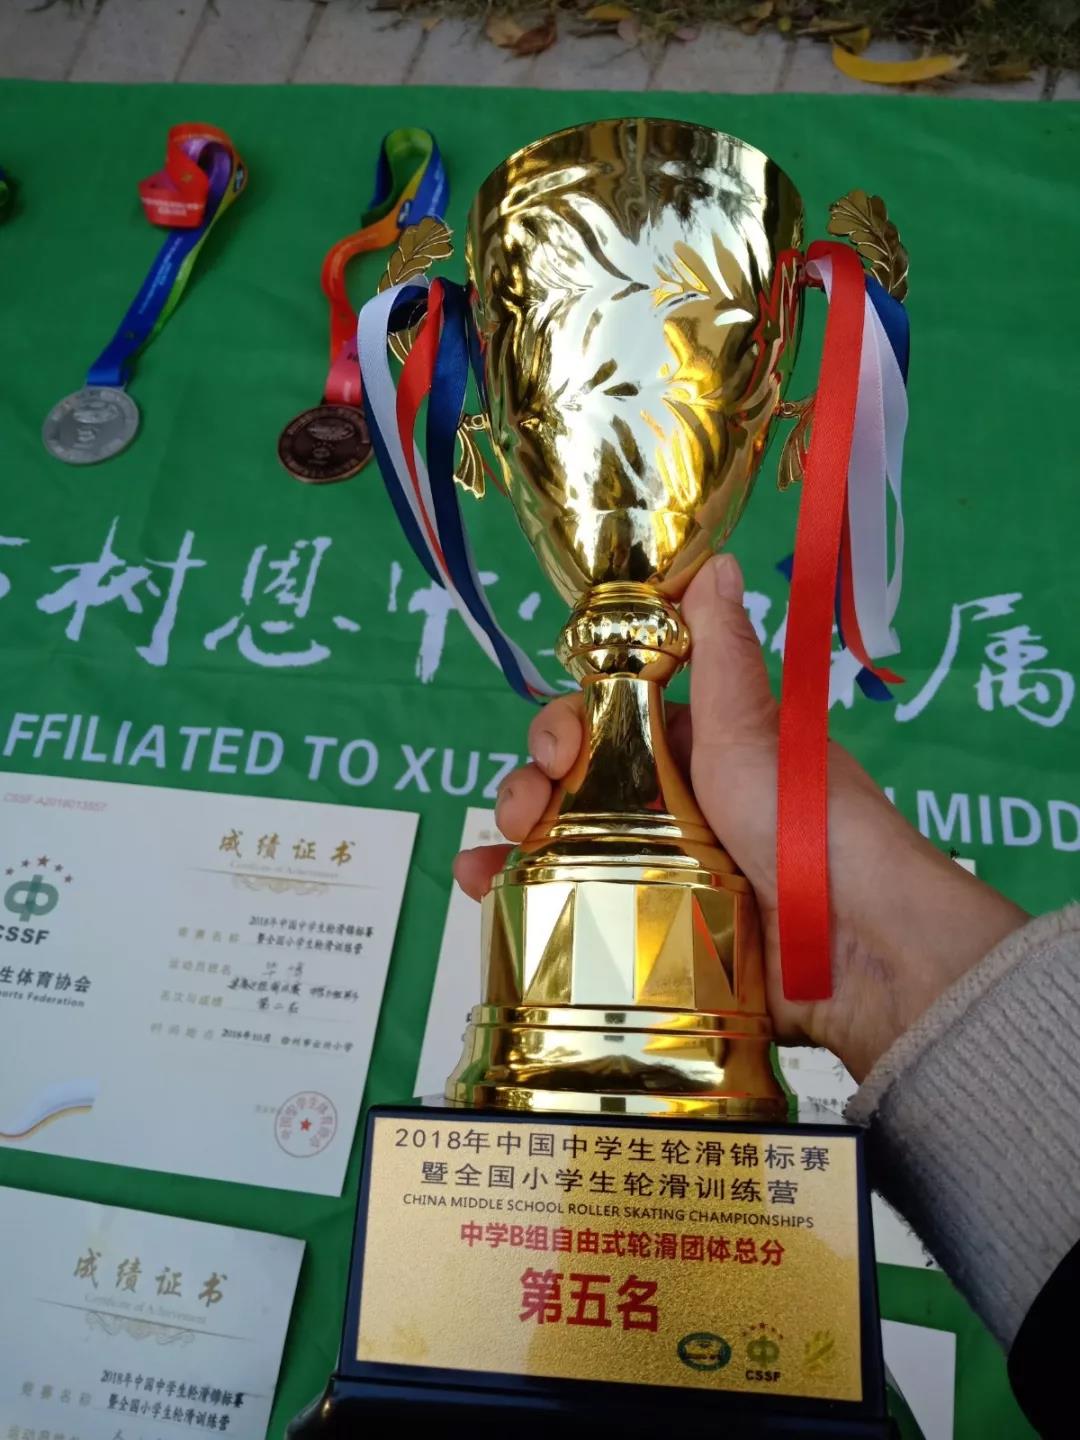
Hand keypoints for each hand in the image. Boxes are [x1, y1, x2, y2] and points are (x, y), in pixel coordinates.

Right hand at [455, 553, 1027, 1080]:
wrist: (857, 949)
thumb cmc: (806, 823)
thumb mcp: (753, 731)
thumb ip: (720, 657)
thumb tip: (717, 562)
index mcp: (699, 753)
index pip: (609, 721)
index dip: (568, 724)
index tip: (559, 744)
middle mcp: (676, 808)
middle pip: (576, 783)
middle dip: (532, 783)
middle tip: (526, 808)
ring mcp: (662, 874)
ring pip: (566, 843)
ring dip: (511, 839)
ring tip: (490, 856)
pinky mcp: (653, 936)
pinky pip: (575, 908)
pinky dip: (519, 897)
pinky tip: (481, 889)